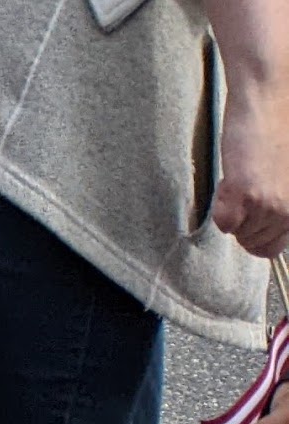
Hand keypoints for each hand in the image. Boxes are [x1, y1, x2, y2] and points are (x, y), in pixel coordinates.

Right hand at [213, 22, 288, 256]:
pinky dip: (220, 206)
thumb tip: (266, 221)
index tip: (252, 215)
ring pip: (239, 233)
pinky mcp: (247, 195)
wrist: (272, 97)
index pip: (275, 247)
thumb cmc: (282, 126)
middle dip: (245, 222)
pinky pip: (224, 223)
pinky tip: (230, 180)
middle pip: (256, 244)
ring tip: (241, 177)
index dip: (258, 235)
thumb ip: (283, 200)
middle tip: (247, 189)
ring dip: (233, 211)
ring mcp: (270, 204)